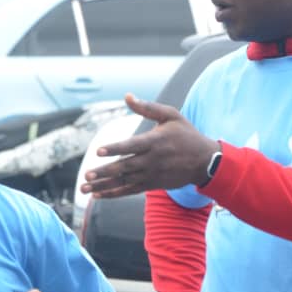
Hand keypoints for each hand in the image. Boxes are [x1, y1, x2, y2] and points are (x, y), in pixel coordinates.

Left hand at [79, 94, 218, 198]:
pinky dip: (114, 194)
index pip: (131, 146)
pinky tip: (98, 195)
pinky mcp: (152, 184)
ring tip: (85, 188)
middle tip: (86, 175)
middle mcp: (152, 160)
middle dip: (104, 172)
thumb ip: (147, 107)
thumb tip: (127, 96)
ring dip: (104, 186)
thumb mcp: (171, 115)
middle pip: (125, 167)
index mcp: (155, 141)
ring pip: (124, 181)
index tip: (98, 151)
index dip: (115, 148)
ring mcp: (152, 174)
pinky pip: (130, 190)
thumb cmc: (186, 134)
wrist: (205, 161)